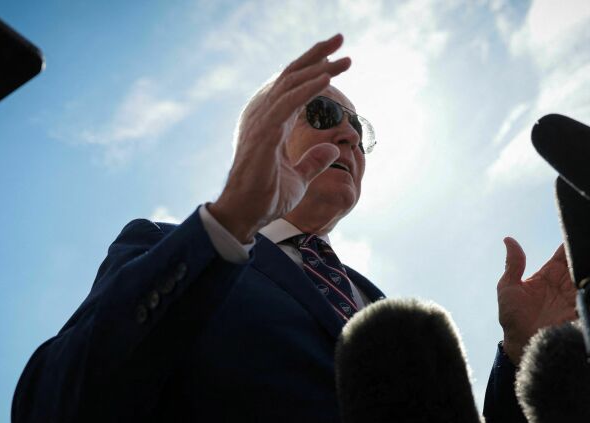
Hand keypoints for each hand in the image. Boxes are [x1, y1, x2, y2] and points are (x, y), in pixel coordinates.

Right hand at [210, 34, 351, 241]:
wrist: (247, 215)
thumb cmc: (267, 198)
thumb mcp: (299, 178)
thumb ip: (314, 161)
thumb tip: (333, 148)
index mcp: (276, 124)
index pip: (295, 87)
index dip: (315, 69)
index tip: (338, 58)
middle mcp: (267, 117)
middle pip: (292, 76)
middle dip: (318, 55)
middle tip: (340, 39)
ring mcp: (264, 124)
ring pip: (291, 85)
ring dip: (319, 68)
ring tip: (343, 56)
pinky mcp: (264, 135)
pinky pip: (288, 105)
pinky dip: (307, 90)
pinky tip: (326, 77)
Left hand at [497, 238, 576, 363]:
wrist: (522, 345)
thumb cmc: (512, 318)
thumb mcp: (508, 288)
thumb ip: (513, 264)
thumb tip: (508, 239)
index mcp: (548, 275)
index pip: (563, 253)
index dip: (571, 240)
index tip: (577, 227)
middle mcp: (564, 284)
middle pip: (581, 261)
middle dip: (588, 250)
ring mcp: (574, 297)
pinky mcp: (582, 310)